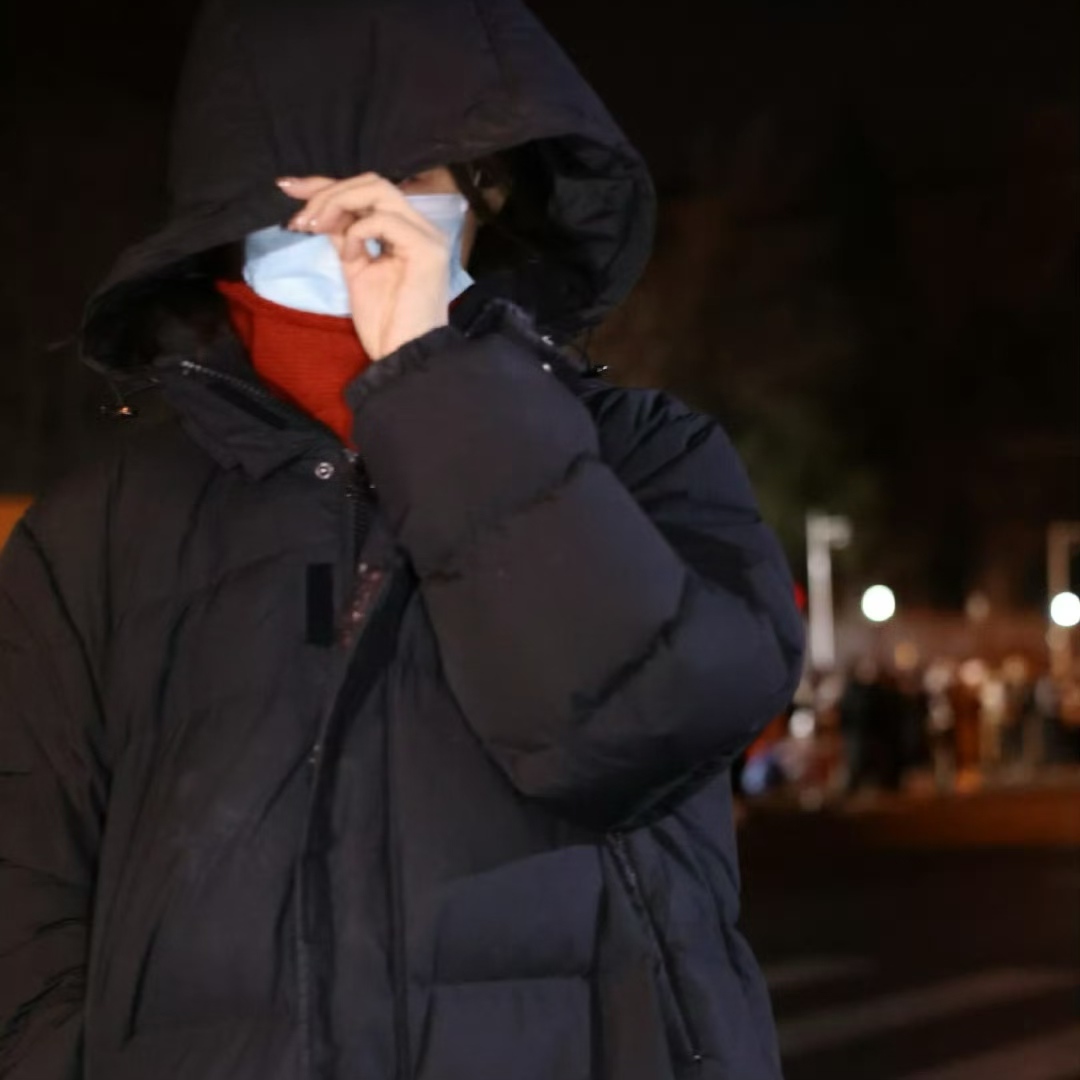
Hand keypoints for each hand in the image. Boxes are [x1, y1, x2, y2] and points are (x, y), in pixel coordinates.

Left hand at [278, 173, 449, 359]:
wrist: (404, 357)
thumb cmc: (385, 325)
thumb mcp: (356, 271)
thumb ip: (344, 238)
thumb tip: (318, 211)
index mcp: (407, 231)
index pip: (367, 192)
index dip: (326, 185)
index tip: (288, 189)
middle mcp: (421, 227)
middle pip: (371, 182)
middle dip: (327, 191)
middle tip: (299, 217)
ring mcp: (427, 236)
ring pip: (377, 190)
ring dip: (336, 203)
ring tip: (312, 228)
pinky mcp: (427, 249)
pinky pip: (382, 219)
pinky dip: (356, 231)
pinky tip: (349, 255)